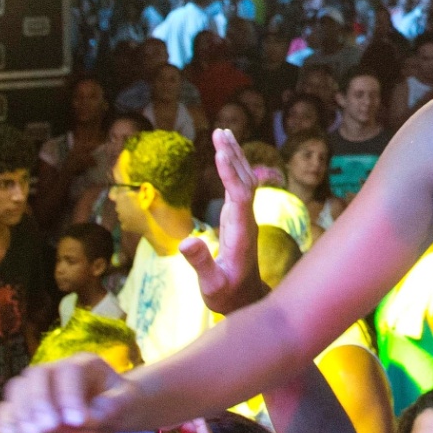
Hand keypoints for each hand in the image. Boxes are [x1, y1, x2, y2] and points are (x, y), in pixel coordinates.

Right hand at [0, 352, 139, 432]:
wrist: (111, 411)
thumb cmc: (119, 403)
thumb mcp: (126, 403)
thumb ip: (109, 407)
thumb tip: (83, 417)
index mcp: (85, 365)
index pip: (69, 371)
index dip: (69, 395)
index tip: (76, 420)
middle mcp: (58, 370)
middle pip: (37, 375)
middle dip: (39, 402)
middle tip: (47, 428)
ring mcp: (40, 387)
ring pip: (18, 389)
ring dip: (19, 413)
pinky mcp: (28, 406)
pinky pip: (8, 407)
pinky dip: (4, 420)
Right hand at [180, 129, 262, 316]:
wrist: (246, 302)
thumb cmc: (227, 296)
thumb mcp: (211, 285)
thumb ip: (201, 264)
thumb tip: (186, 241)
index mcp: (242, 233)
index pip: (240, 197)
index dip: (231, 175)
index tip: (220, 153)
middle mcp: (246, 221)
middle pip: (245, 181)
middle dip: (233, 155)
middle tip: (220, 131)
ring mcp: (244, 218)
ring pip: (244, 181)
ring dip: (234, 156)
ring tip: (223, 133)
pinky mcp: (238, 219)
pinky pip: (238, 187)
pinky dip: (231, 168)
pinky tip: (225, 155)